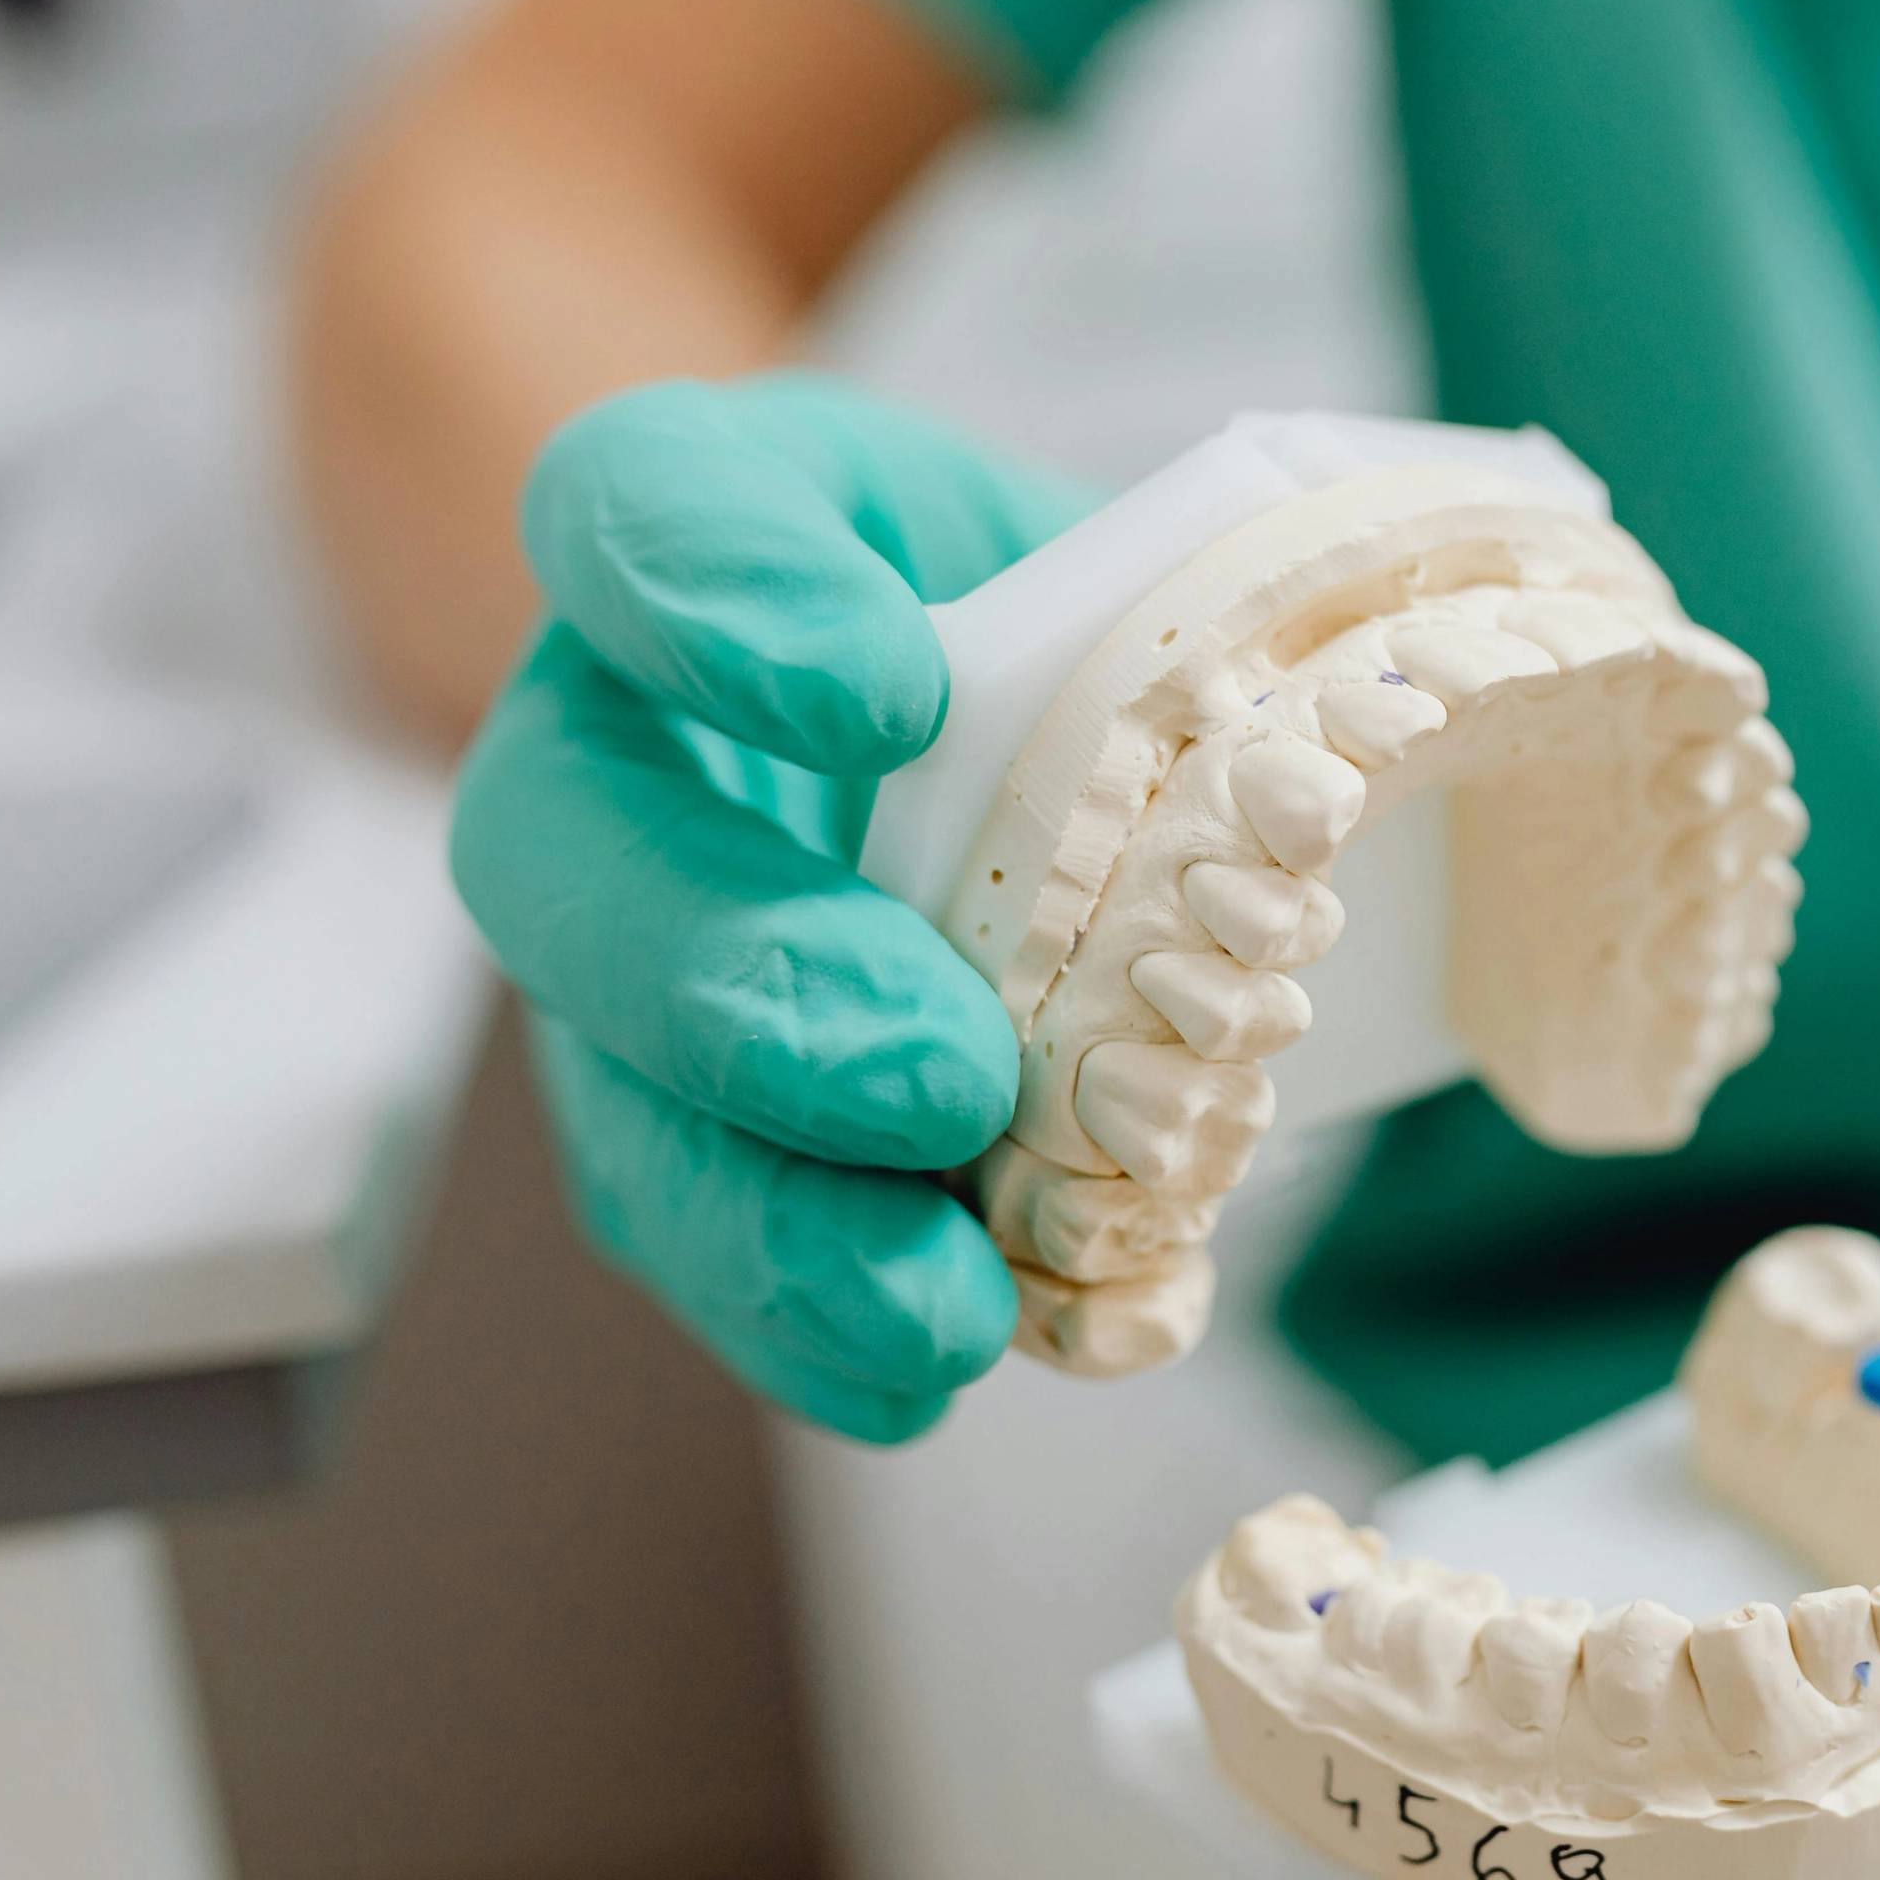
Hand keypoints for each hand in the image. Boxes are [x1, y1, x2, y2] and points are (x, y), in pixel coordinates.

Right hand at [448, 373, 1087, 1438]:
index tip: (884, 693)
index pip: (639, 512)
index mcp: (686, 538)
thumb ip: (1152, 601)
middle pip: (570, 858)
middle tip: (933, 1077)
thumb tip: (1309, 763)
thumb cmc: (1037, 616)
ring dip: (770, 1223)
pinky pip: (703, 1243)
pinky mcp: (682, 1130)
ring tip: (938, 1304)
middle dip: (745, 990)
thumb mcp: (1098, 536)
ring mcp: (621, 964)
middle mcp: (607, 751)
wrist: (974, 731)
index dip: (725, 602)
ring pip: (616, 1096)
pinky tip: (924, 1366)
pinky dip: (813, 1329)